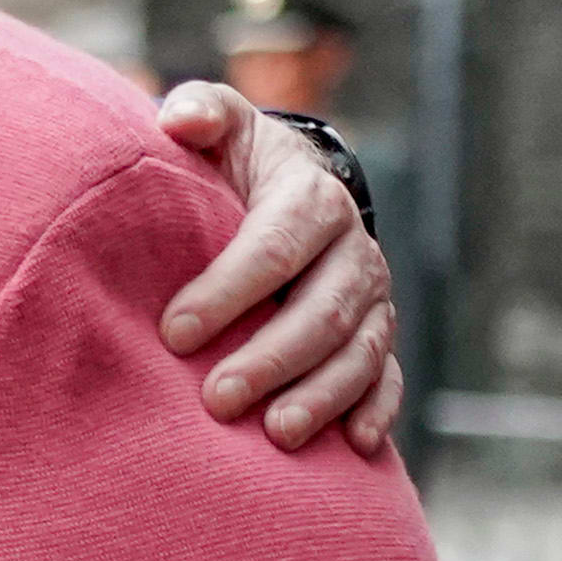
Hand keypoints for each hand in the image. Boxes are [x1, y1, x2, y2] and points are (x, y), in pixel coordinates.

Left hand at [151, 84, 401, 454]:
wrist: (291, 194)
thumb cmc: (238, 168)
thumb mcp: (223, 128)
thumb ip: (201, 113)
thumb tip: (178, 119)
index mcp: (312, 198)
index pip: (275, 246)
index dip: (229, 289)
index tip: (174, 333)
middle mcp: (353, 251)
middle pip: (323, 311)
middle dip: (272, 358)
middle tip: (216, 401)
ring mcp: (372, 299)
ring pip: (358, 353)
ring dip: (320, 396)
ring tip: (276, 436)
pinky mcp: (379, 338)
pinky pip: (387, 379)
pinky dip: (375, 412)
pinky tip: (352, 447)